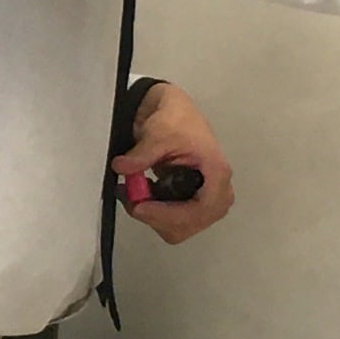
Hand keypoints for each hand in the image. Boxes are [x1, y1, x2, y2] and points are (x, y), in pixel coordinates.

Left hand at [113, 82, 235, 243]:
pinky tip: (138, 193)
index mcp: (216, 174)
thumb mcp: (158, 132)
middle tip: (132, 198)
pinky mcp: (189, 202)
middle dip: (156, 216)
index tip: (141, 206)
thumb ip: (141, 153)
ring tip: (132, 193)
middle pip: (188, 224)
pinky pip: (170, 220)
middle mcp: (215, 192)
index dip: (169, 214)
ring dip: (151, 215)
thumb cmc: (177, 119)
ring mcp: (203, 199)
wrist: (173, 111)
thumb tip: (122, 168)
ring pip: (177, 227)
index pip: (200, 210)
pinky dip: (151, 211)